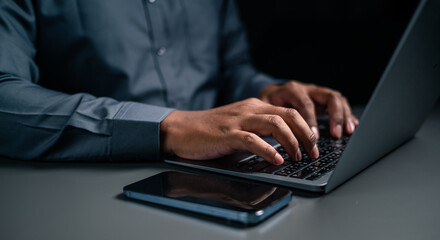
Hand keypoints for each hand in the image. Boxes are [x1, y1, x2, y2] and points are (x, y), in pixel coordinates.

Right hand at [160, 98, 318, 164]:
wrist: (181, 129)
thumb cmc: (209, 131)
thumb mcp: (239, 126)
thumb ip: (259, 132)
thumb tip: (282, 149)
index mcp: (254, 106)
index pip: (289, 112)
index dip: (306, 128)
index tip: (313, 145)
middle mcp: (249, 109)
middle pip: (288, 116)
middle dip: (306, 135)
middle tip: (313, 152)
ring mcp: (238, 121)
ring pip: (275, 124)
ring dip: (292, 142)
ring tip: (298, 157)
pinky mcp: (227, 134)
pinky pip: (253, 140)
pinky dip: (268, 150)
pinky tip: (277, 160)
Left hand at [259, 80, 358, 138]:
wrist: (271, 93)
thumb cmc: (267, 102)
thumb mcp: (264, 107)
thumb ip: (272, 117)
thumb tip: (277, 136)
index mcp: (292, 90)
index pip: (306, 104)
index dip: (311, 120)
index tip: (315, 136)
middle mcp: (307, 89)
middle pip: (329, 96)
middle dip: (335, 116)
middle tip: (336, 134)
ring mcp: (318, 93)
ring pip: (337, 99)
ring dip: (344, 115)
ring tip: (348, 131)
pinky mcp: (324, 99)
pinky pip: (340, 103)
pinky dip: (347, 114)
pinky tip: (352, 126)